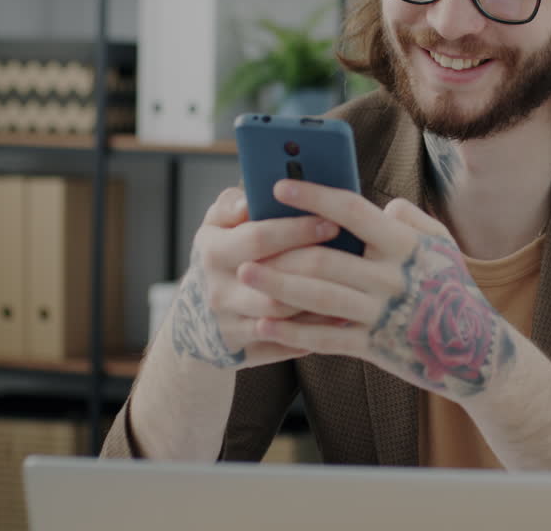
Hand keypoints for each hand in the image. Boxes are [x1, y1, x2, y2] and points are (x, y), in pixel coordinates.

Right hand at [170, 187, 342, 369]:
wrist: (196, 316)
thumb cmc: (221, 256)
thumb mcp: (215, 226)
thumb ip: (231, 205)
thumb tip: (250, 199)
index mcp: (213, 253)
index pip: (258, 238)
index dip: (297, 230)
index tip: (332, 221)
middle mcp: (218, 291)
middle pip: (274, 281)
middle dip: (316, 265)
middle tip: (353, 253)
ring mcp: (230, 325)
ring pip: (282, 316)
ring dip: (319, 301)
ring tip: (354, 285)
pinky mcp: (244, 351)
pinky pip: (285, 344)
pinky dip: (314, 331)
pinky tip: (343, 315)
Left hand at [236, 180, 516, 400]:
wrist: (476, 350)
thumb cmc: (453, 289)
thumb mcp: (442, 245)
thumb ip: (409, 219)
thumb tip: (379, 205)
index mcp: (406, 244)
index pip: (352, 211)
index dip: (314, 196)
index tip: (280, 186)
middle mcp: (393, 276)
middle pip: (325, 257)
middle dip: (281, 247)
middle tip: (246, 240)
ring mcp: (383, 313)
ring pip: (319, 296)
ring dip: (278, 284)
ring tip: (246, 275)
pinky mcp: (376, 347)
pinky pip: (327, 338)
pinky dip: (293, 332)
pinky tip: (266, 325)